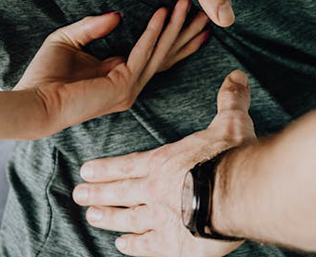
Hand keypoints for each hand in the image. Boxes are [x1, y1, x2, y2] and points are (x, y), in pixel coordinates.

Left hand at [15, 0, 209, 136]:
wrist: (33, 101)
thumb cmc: (44, 76)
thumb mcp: (68, 39)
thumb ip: (92, 26)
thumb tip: (118, 15)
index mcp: (118, 74)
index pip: (154, 53)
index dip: (172, 35)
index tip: (187, 15)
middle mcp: (129, 84)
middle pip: (166, 55)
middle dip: (186, 33)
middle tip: (205, 13)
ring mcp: (128, 88)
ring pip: (160, 53)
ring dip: (175, 28)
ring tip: (187, 5)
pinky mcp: (122, 86)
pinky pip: (143, 53)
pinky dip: (153, 32)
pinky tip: (162, 13)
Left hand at [73, 71, 255, 256]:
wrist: (237, 193)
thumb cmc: (231, 157)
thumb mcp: (230, 123)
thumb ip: (229, 101)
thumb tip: (235, 76)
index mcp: (163, 163)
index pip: (128, 165)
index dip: (106, 169)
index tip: (86, 171)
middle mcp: (154, 190)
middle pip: (119, 192)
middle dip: (97, 193)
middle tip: (78, 195)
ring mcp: (159, 218)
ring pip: (126, 219)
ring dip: (108, 218)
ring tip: (92, 218)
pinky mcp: (171, 244)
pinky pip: (146, 246)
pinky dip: (133, 245)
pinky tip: (122, 245)